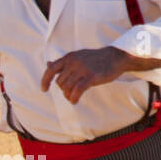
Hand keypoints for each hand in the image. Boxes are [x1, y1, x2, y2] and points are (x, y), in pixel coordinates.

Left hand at [41, 46, 160, 103]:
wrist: (116, 57)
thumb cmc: (95, 59)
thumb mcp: (77, 57)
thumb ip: (63, 63)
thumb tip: (47, 64)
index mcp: (69, 57)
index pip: (51, 70)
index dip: (45, 81)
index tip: (44, 90)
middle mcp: (74, 62)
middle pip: (60, 82)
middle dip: (64, 90)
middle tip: (71, 92)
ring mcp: (83, 69)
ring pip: (67, 88)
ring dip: (68, 96)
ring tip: (73, 97)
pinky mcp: (91, 76)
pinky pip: (77, 91)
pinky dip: (74, 98)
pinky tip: (75, 101)